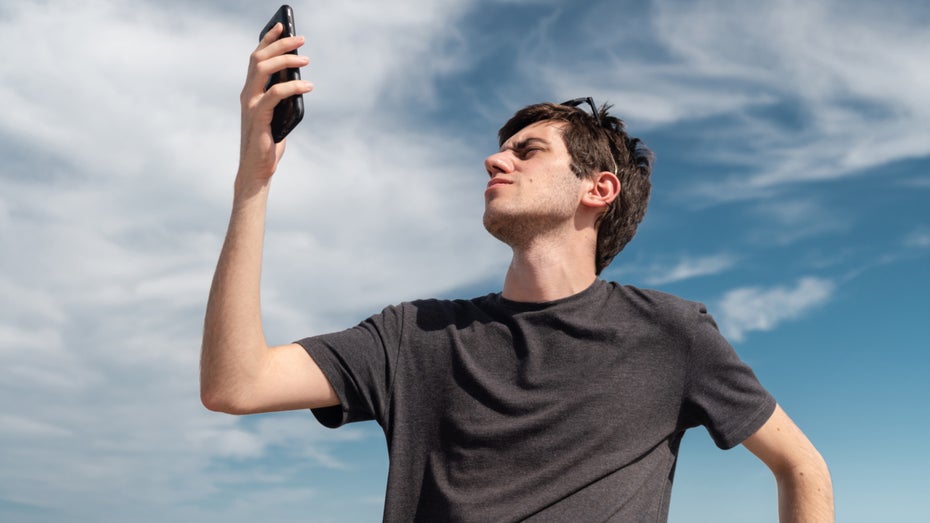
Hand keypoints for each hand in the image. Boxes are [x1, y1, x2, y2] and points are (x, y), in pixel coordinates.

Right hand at [237, 23, 312, 188]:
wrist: (257, 170)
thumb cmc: (269, 143)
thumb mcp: (278, 114)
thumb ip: (282, 97)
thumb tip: (300, 79)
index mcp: (250, 91)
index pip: (256, 58)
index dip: (268, 40)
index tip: (282, 26)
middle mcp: (247, 94)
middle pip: (259, 58)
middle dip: (280, 44)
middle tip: (301, 39)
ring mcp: (250, 105)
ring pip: (263, 70)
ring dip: (286, 60)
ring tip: (306, 59)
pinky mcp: (258, 117)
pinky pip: (275, 94)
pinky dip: (293, 86)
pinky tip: (308, 86)